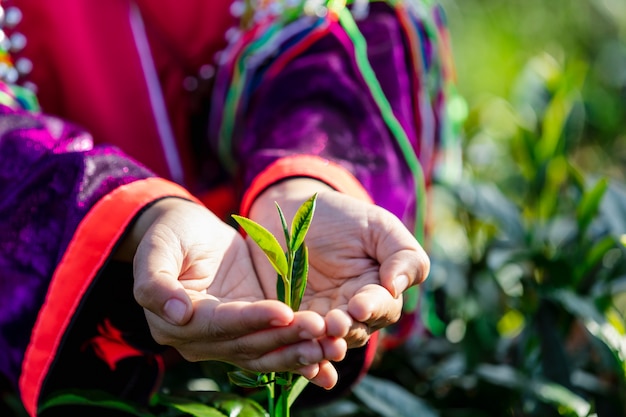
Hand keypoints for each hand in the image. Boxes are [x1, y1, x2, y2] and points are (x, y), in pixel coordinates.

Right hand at [118, 197, 345, 387]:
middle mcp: (200, 341)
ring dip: (298, 351)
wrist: (189, 232)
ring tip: (331, 344)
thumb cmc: (170, 234)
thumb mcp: (157, 248)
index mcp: (174, 324)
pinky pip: (275, 345)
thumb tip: (177, 313)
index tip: (284, 311)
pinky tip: (327, 352)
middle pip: (247, 345)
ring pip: (265, 353)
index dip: (251, 320)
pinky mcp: (250, 329)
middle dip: (284, 338)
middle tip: (319, 329)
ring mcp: (227, 338)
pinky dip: (299, 351)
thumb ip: (156, 282)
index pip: (218, 326)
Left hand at [247, 179, 429, 348]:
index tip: (360, 306)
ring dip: (322, 341)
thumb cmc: (341, 217)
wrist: (293, 214)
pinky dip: (296, 339)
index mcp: (378, 290)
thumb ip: (401, 254)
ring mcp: (323, 317)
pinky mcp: (293, 319)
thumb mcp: (376, 225)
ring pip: (328, 339)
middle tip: (335, 324)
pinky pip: (297, 335)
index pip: (384, 306)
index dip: (374, 308)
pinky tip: (290, 337)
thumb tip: (397, 286)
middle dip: (347, 328)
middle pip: (357, 329)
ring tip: (316, 334)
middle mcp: (353, 311)